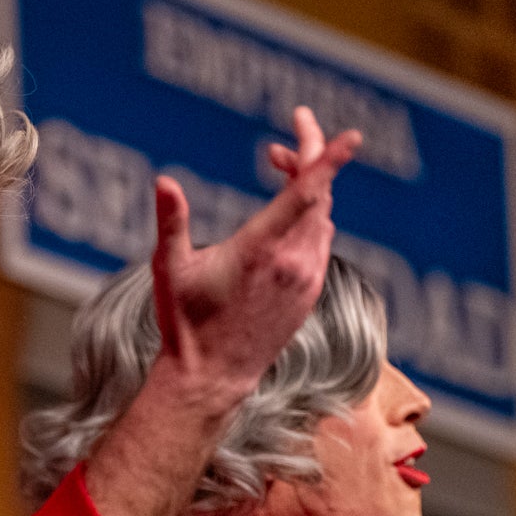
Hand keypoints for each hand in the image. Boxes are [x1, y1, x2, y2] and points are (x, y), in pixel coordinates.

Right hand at [149, 106, 359, 403]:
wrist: (212, 378)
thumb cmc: (186, 324)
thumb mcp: (170, 269)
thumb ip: (171, 221)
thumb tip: (163, 181)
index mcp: (262, 249)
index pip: (307, 193)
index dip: (329, 160)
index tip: (352, 137)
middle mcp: (293, 263)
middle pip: (318, 195)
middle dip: (305, 160)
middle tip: (275, 149)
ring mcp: (307, 280)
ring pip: (323, 216)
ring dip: (307, 189)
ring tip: (277, 170)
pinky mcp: (310, 293)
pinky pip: (322, 241)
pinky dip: (311, 217)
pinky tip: (288, 215)